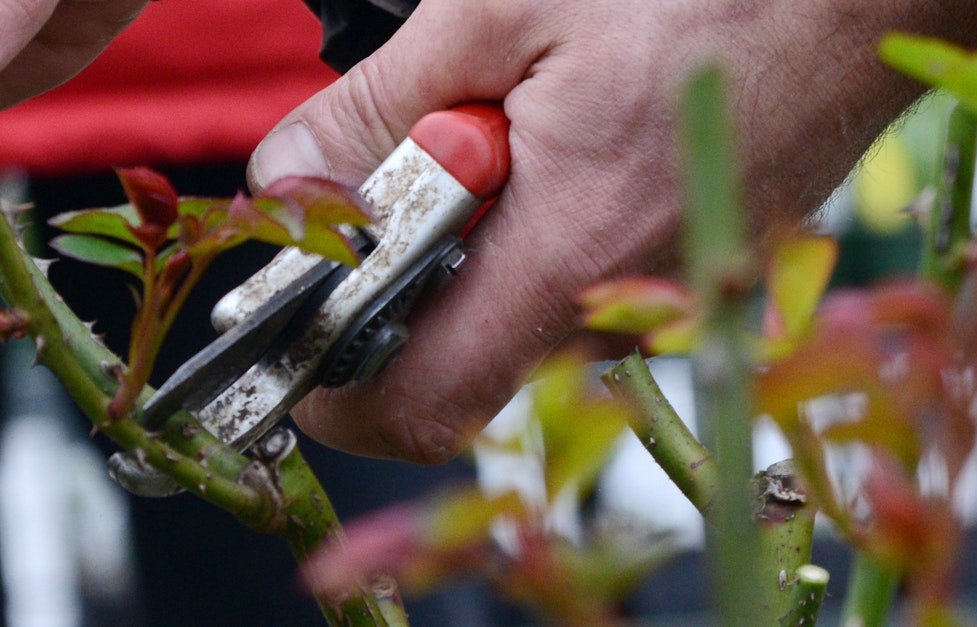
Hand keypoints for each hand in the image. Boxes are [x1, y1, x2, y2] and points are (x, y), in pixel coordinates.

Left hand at [259, 0, 976, 462]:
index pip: (411, 407)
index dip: (325, 380)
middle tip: (401, 165)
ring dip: (466, 243)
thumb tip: (287, 185)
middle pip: (452, 365)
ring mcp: (660, 294)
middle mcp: (619, 305)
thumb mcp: (500, 9)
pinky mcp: (688, 268)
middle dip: (395, 281)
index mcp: (568, 255)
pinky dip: (528, 227)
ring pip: (511, 319)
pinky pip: (572, 283)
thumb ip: (375, 111)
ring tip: (493, 123)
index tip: (295, 300)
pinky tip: (551, 131)